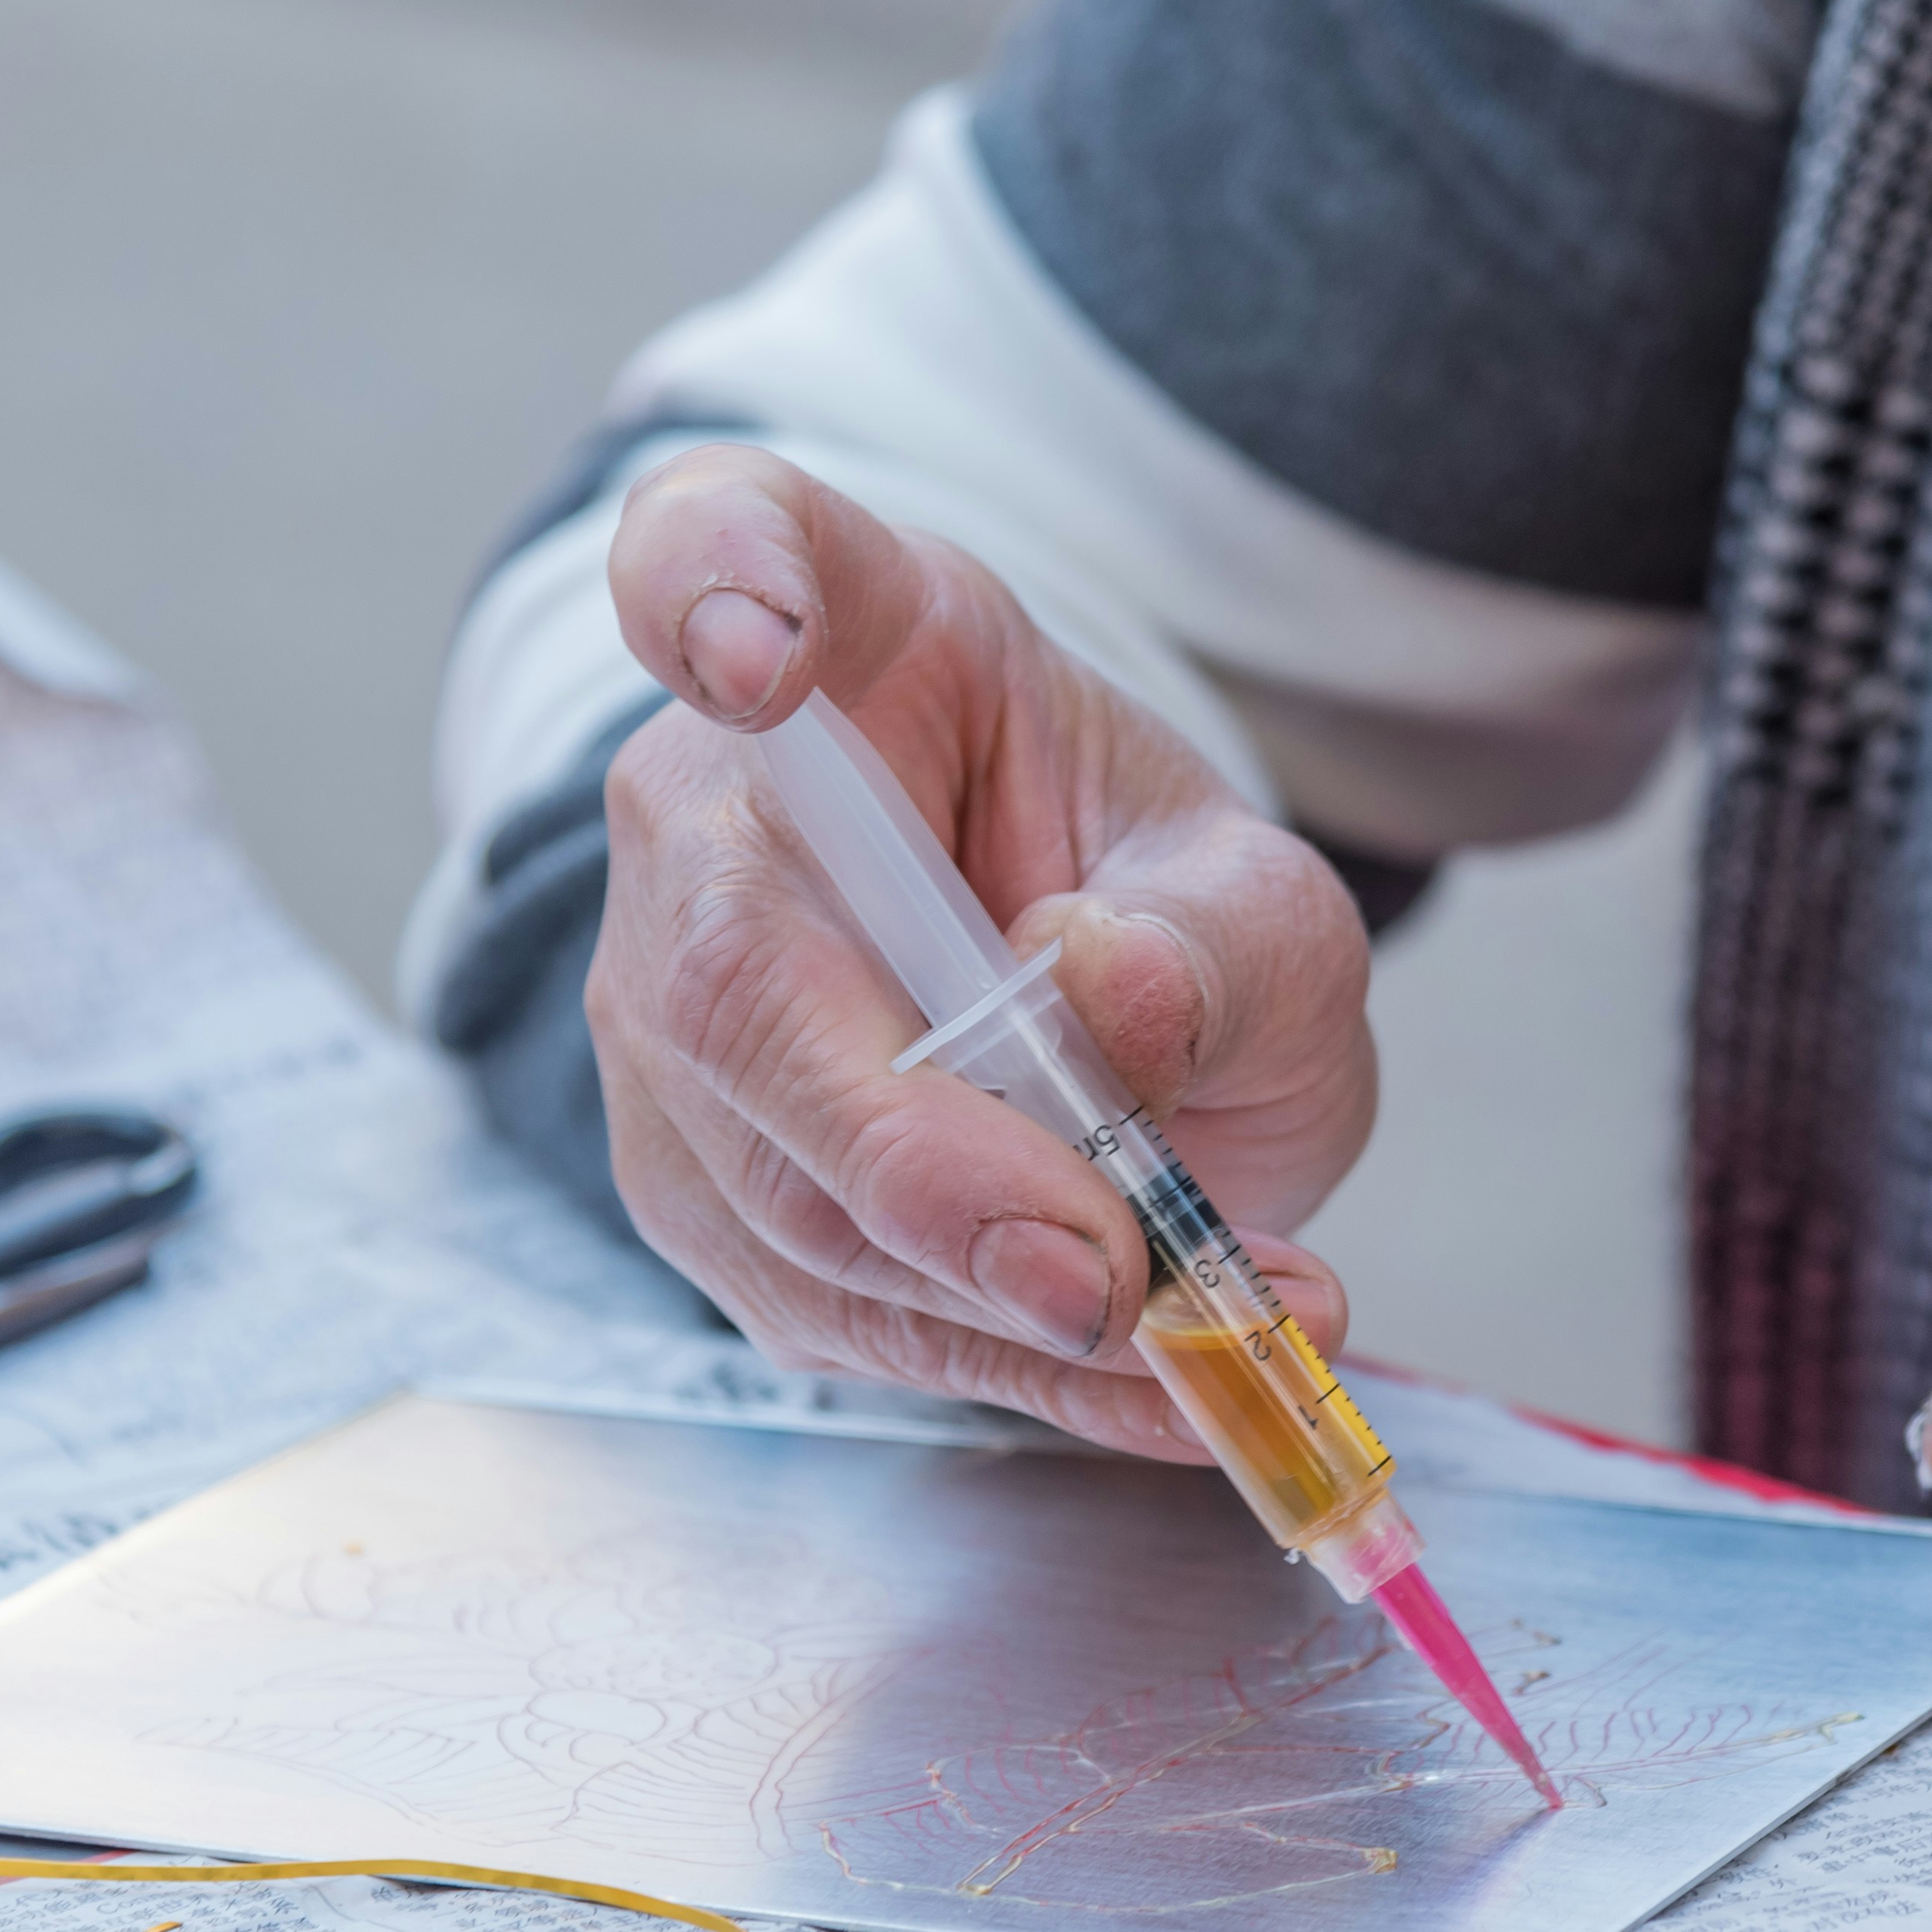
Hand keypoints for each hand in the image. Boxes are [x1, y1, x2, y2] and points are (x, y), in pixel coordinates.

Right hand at [590, 444, 1376, 1455]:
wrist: (1111, 1019)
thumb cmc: (1159, 907)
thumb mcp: (1259, 893)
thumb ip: (1216, 939)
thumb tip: (1105, 994)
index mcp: (847, 634)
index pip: (716, 546)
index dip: (711, 588)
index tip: (750, 646)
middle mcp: (706, 819)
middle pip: (737, 987)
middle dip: (920, 1158)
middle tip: (1100, 1270)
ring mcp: (671, 1020)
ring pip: (784, 1191)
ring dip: (1001, 1294)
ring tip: (1211, 1327)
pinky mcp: (707, 1196)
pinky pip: (835, 1306)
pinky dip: (1011, 1365)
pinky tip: (1160, 1385)